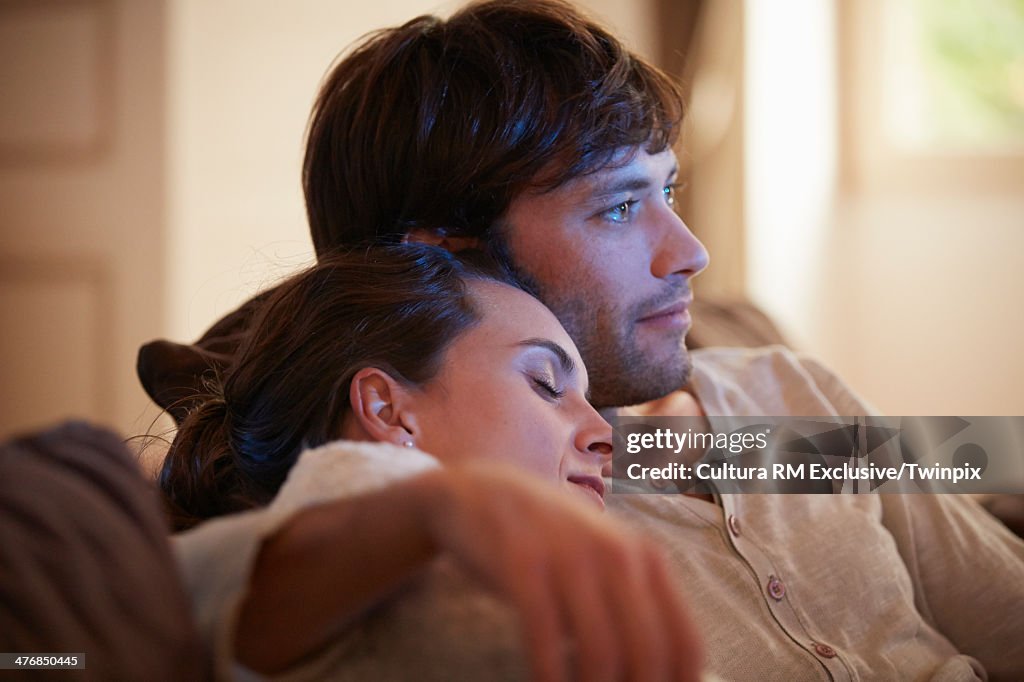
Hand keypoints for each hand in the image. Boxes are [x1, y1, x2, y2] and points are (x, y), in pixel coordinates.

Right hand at [414, 461, 703, 681]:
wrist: (478, 490)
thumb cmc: (547, 540)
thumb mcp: (601, 560)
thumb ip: (632, 607)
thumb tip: (659, 677)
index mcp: (646, 557)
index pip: (685, 643)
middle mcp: (617, 553)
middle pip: (647, 653)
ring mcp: (570, 555)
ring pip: (601, 652)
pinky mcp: (522, 562)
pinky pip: (545, 637)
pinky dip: (548, 676)